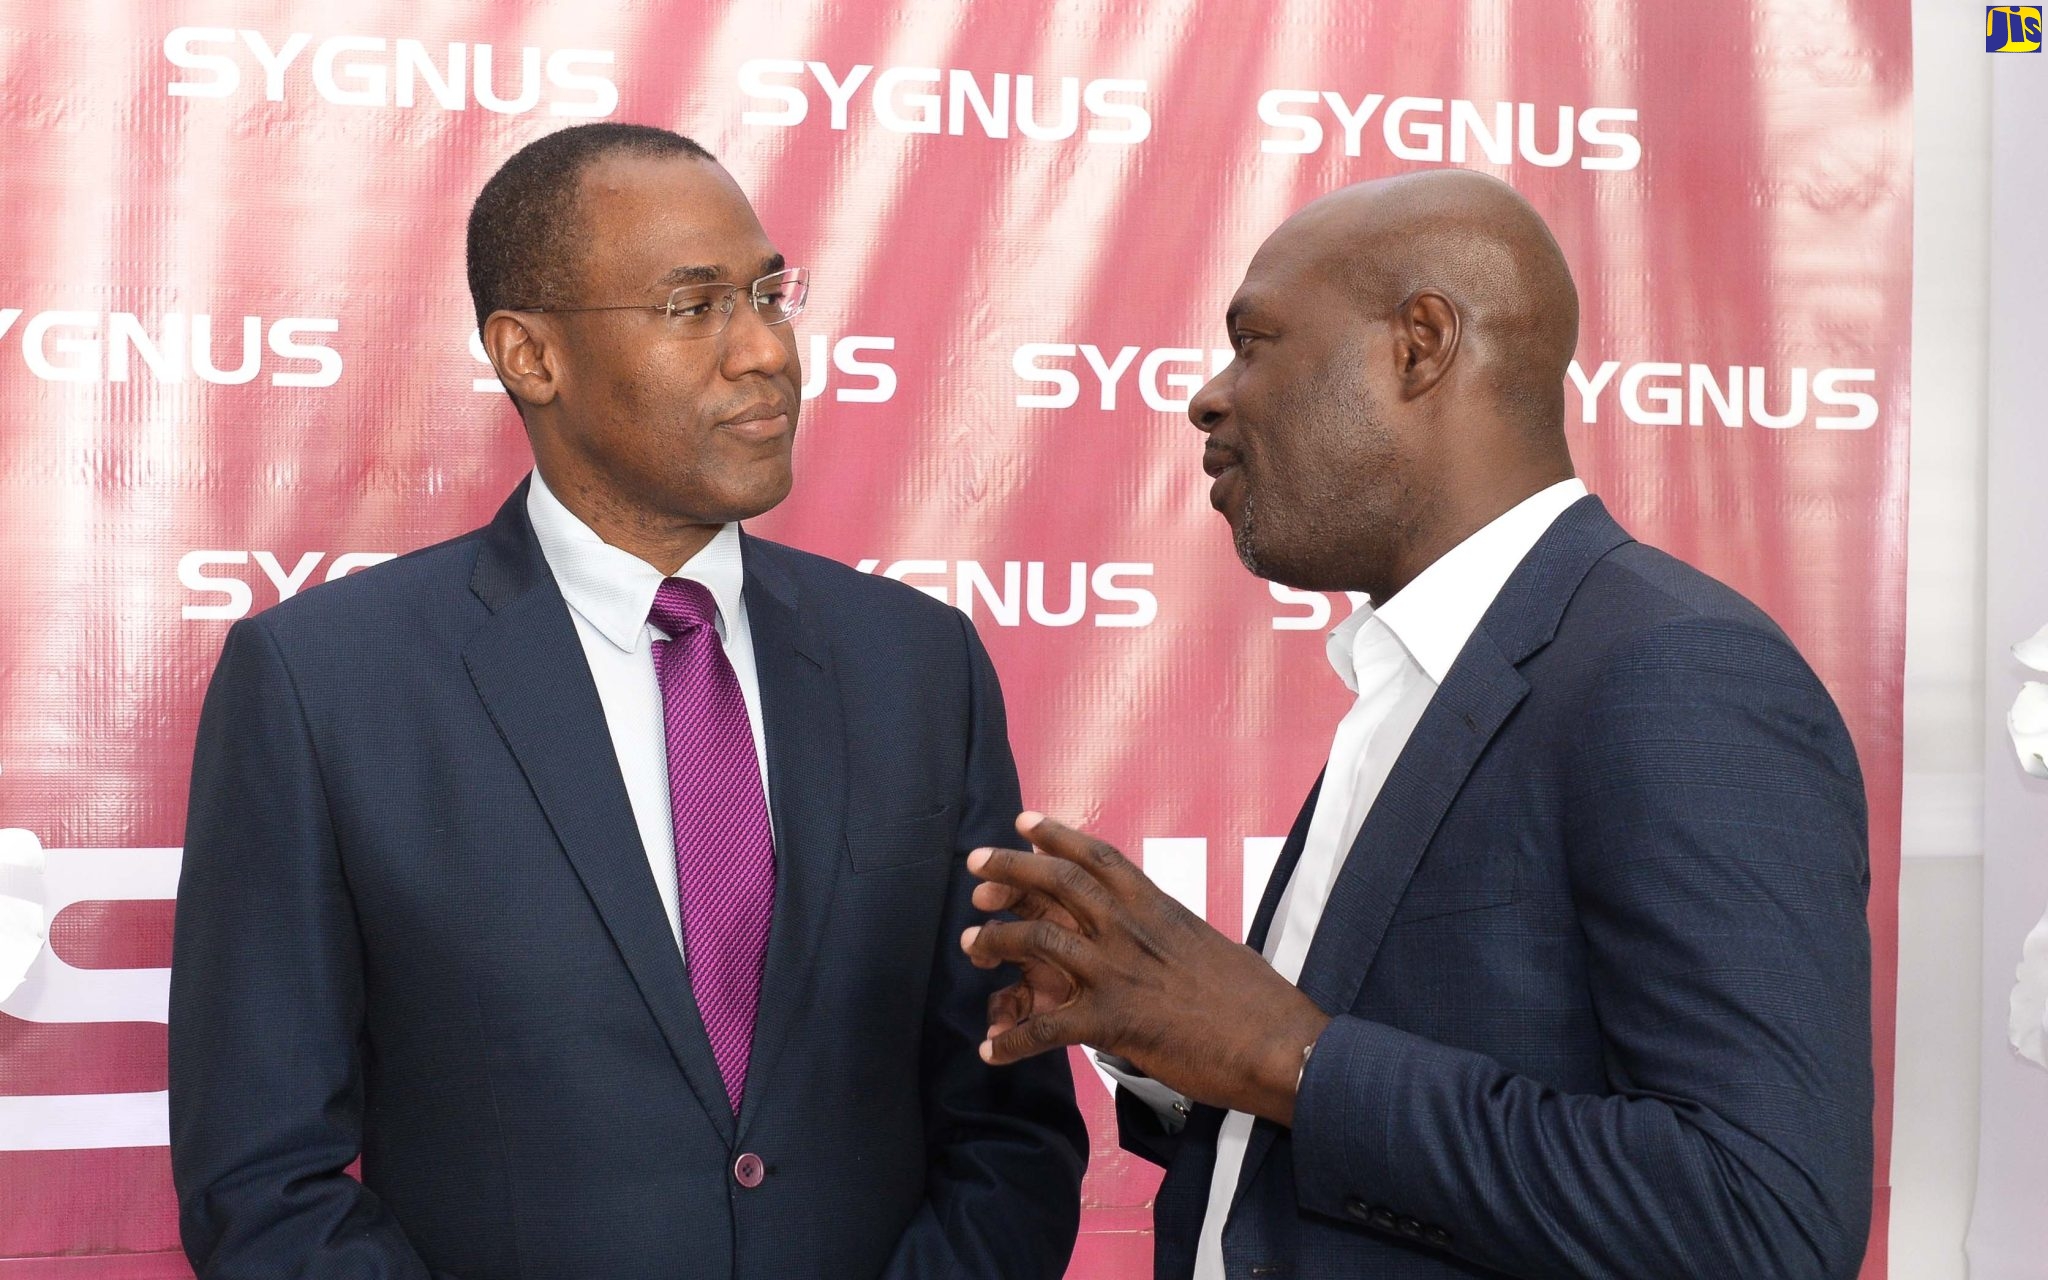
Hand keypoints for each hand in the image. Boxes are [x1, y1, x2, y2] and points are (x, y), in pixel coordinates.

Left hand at [962, 812, 1330, 1125]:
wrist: (1279, 1045)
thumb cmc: (1258, 1002)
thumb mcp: (1213, 948)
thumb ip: (1176, 937)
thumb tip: (1168, 939)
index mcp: (1158, 908)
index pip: (1099, 858)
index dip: (1056, 835)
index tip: (1023, 821)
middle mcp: (1132, 930)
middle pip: (1058, 883)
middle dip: (1010, 869)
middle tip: (974, 865)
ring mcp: (1119, 972)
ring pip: (1039, 941)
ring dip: (996, 941)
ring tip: (969, 944)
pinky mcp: (1113, 1021)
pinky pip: (1046, 1027)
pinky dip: (1013, 1040)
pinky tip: (992, 1051)